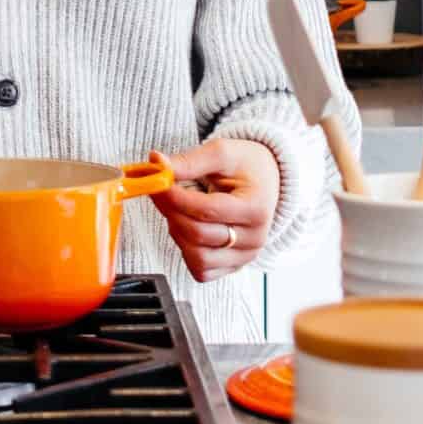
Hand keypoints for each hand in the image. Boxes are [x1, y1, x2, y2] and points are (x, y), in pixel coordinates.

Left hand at [151, 138, 278, 283]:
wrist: (265, 180)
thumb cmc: (246, 166)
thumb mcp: (221, 153)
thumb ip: (190, 161)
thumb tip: (158, 164)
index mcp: (256, 208)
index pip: (207, 210)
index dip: (175, 198)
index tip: (157, 183)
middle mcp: (255, 238)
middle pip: (198, 235)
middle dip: (171, 212)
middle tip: (160, 191)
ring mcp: (245, 256)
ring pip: (197, 257)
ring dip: (177, 232)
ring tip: (179, 210)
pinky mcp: (233, 267)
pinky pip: (201, 270)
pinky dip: (187, 251)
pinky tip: (188, 229)